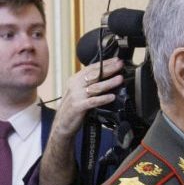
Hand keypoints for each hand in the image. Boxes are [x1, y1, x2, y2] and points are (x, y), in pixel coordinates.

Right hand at [38, 58, 124, 184]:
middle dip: (108, 69)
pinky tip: (111, 97)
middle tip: (120, 65)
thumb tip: (108, 75)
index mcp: (75, 80)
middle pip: (94, 75)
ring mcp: (76, 96)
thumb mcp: (81, 92)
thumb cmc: (75, 107)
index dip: (104, 63)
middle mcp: (75, 86)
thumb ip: (91, 83)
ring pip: (95, 87)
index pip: (91, 68)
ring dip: (108, 83)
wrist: (62, 124)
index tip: (116, 60)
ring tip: (120, 79)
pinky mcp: (78, 107)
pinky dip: (102, 99)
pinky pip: (92, 102)